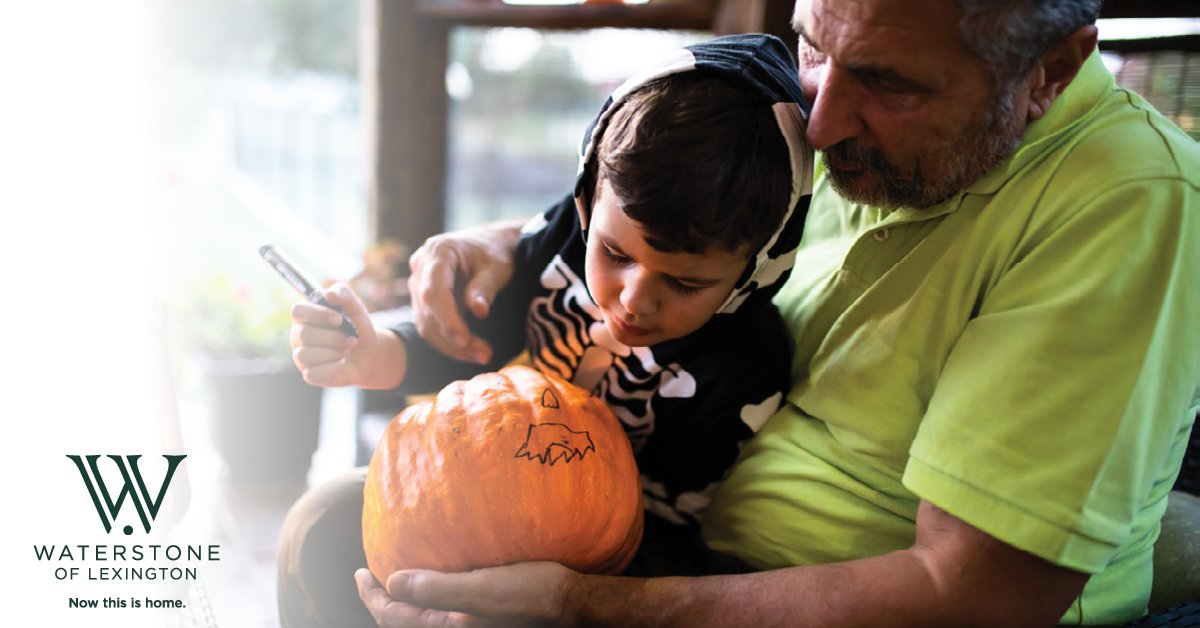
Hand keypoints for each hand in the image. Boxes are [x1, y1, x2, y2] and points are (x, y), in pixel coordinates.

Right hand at [289, 282, 405, 388]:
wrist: (370, 354)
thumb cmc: (357, 328)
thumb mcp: (356, 307)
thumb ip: (344, 294)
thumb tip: (329, 293)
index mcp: (306, 316)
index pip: (297, 310)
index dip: (318, 314)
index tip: (338, 319)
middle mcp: (298, 336)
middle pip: (304, 334)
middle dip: (333, 337)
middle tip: (350, 338)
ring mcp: (302, 356)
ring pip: (307, 355)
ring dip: (334, 352)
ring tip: (345, 350)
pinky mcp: (310, 374)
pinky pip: (314, 373)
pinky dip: (334, 367)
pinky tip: (341, 363)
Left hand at [355, 562, 578, 626]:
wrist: (570, 604)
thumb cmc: (531, 592)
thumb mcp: (481, 589)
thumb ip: (436, 588)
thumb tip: (393, 582)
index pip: (393, 617)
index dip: (371, 596)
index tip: (360, 572)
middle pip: (401, 623)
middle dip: (382, 601)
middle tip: (370, 575)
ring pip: (420, 620)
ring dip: (404, 602)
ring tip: (396, 577)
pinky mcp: (480, 620)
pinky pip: (439, 615)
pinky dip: (426, 601)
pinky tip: (432, 581)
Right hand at [407, 220, 522, 364]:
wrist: (489, 244)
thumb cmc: (494, 252)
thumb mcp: (497, 267)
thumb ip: (485, 287)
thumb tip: (479, 312)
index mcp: (437, 252)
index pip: (433, 290)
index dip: (447, 318)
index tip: (466, 339)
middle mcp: (421, 267)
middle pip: (428, 311)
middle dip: (454, 338)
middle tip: (485, 354)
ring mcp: (419, 284)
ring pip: (427, 324)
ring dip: (452, 346)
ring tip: (483, 355)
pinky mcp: (423, 300)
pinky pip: (431, 326)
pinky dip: (450, 342)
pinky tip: (471, 351)